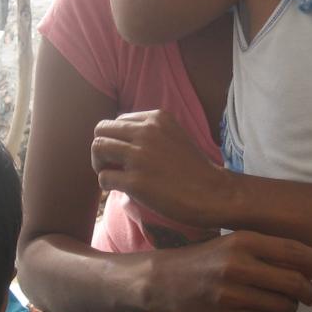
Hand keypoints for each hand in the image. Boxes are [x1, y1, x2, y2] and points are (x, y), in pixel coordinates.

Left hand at [92, 110, 229, 227]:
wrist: (214, 193)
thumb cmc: (194, 169)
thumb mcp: (174, 135)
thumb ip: (150, 131)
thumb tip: (120, 137)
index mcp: (156, 118)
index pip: (118, 121)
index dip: (116, 138)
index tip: (124, 154)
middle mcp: (146, 132)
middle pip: (101, 129)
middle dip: (101, 147)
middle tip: (110, 164)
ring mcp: (139, 156)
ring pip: (97, 148)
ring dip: (99, 163)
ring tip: (111, 174)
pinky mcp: (135, 181)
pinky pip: (103, 177)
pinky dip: (106, 184)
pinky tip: (119, 189)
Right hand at [152, 230, 311, 311]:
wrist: (165, 280)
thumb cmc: (208, 257)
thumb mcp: (235, 242)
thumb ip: (270, 251)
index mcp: (242, 241)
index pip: (292, 251)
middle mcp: (237, 267)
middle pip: (293, 283)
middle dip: (309, 291)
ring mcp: (230, 296)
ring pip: (281, 305)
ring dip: (290, 304)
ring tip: (283, 299)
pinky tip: (256, 305)